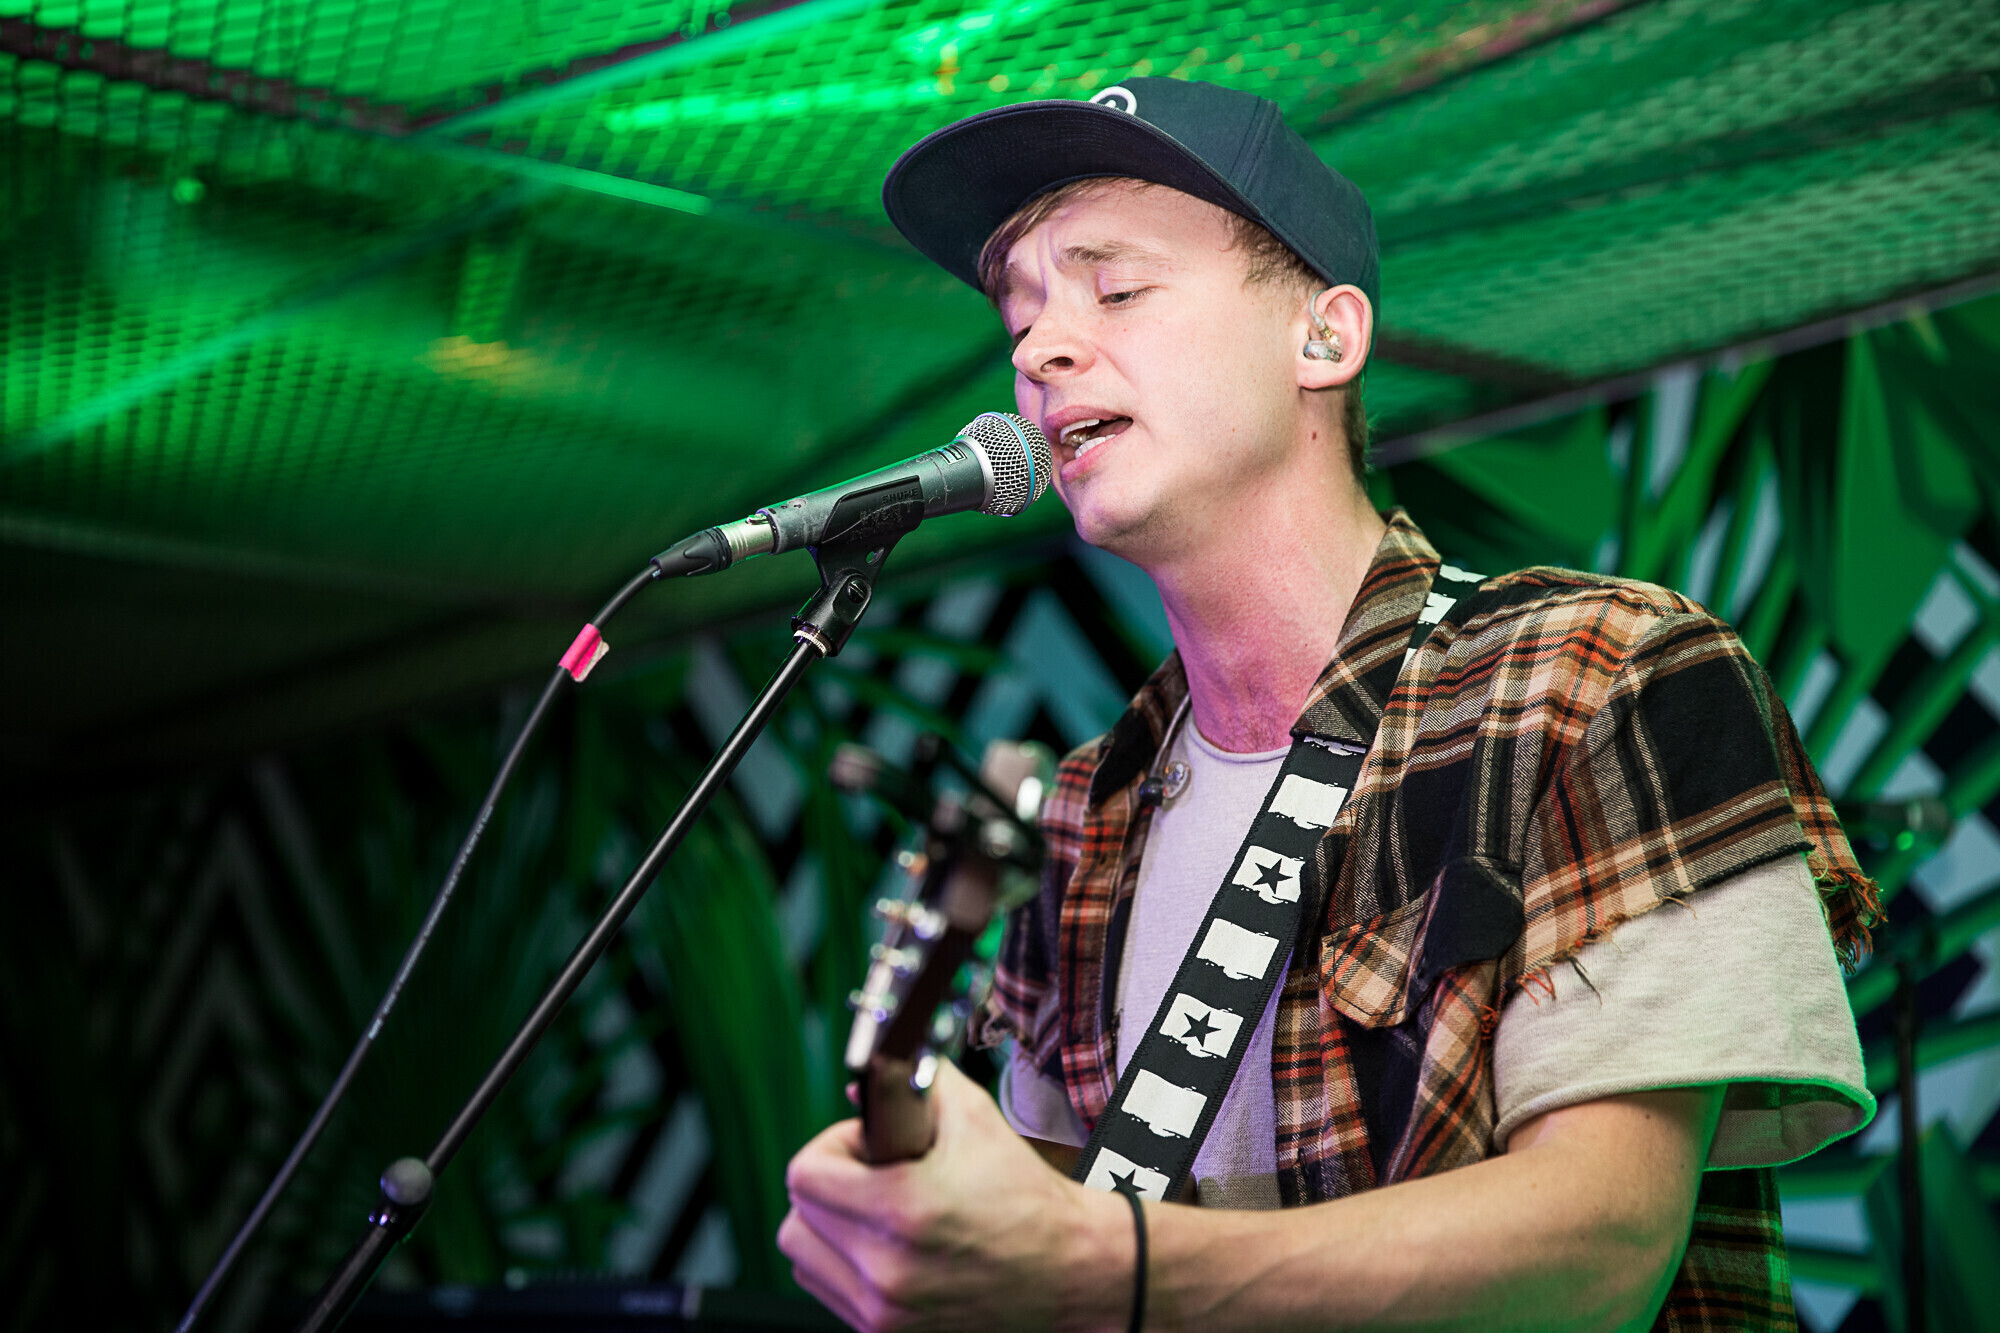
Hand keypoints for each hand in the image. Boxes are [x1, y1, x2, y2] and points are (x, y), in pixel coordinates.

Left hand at [779, 1058, 1125, 1331]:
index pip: (804, 1175)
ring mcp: (884, 1313)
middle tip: (871, 1177)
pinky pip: (830, 1292)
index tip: (865, 1147)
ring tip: (875, 1215)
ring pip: (805, 1259)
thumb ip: (914, 1083)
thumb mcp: (975, 1120)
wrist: (1068, 1273)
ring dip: (827, 1230)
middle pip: (797, 1218)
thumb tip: (860, 1082)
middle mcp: (886, 1270)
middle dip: (829, 1186)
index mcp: (902, 1210)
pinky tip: (887, 1248)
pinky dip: (844, 1266)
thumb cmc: (1025, 1196)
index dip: (832, 1148)